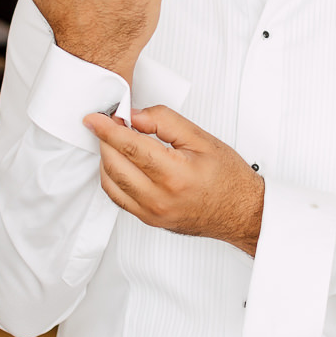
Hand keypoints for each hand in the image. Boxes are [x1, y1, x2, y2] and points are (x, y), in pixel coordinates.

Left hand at [84, 106, 265, 255]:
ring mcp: (152, 213)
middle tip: (109, 123)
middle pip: (115, 164)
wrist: (241, 212)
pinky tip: (118, 164)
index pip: (130, 146)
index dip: (108, 129)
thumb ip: (166, 122)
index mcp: (175, 174)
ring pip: (111, 182)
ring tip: (114, 141)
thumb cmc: (228, 178)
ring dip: (106, 158)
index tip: (95, 118)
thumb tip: (136, 116)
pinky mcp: (149, 220)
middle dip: (105, 140)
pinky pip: (118, 198)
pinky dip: (112, 178)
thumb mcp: (202, 139)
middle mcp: (160, 198)